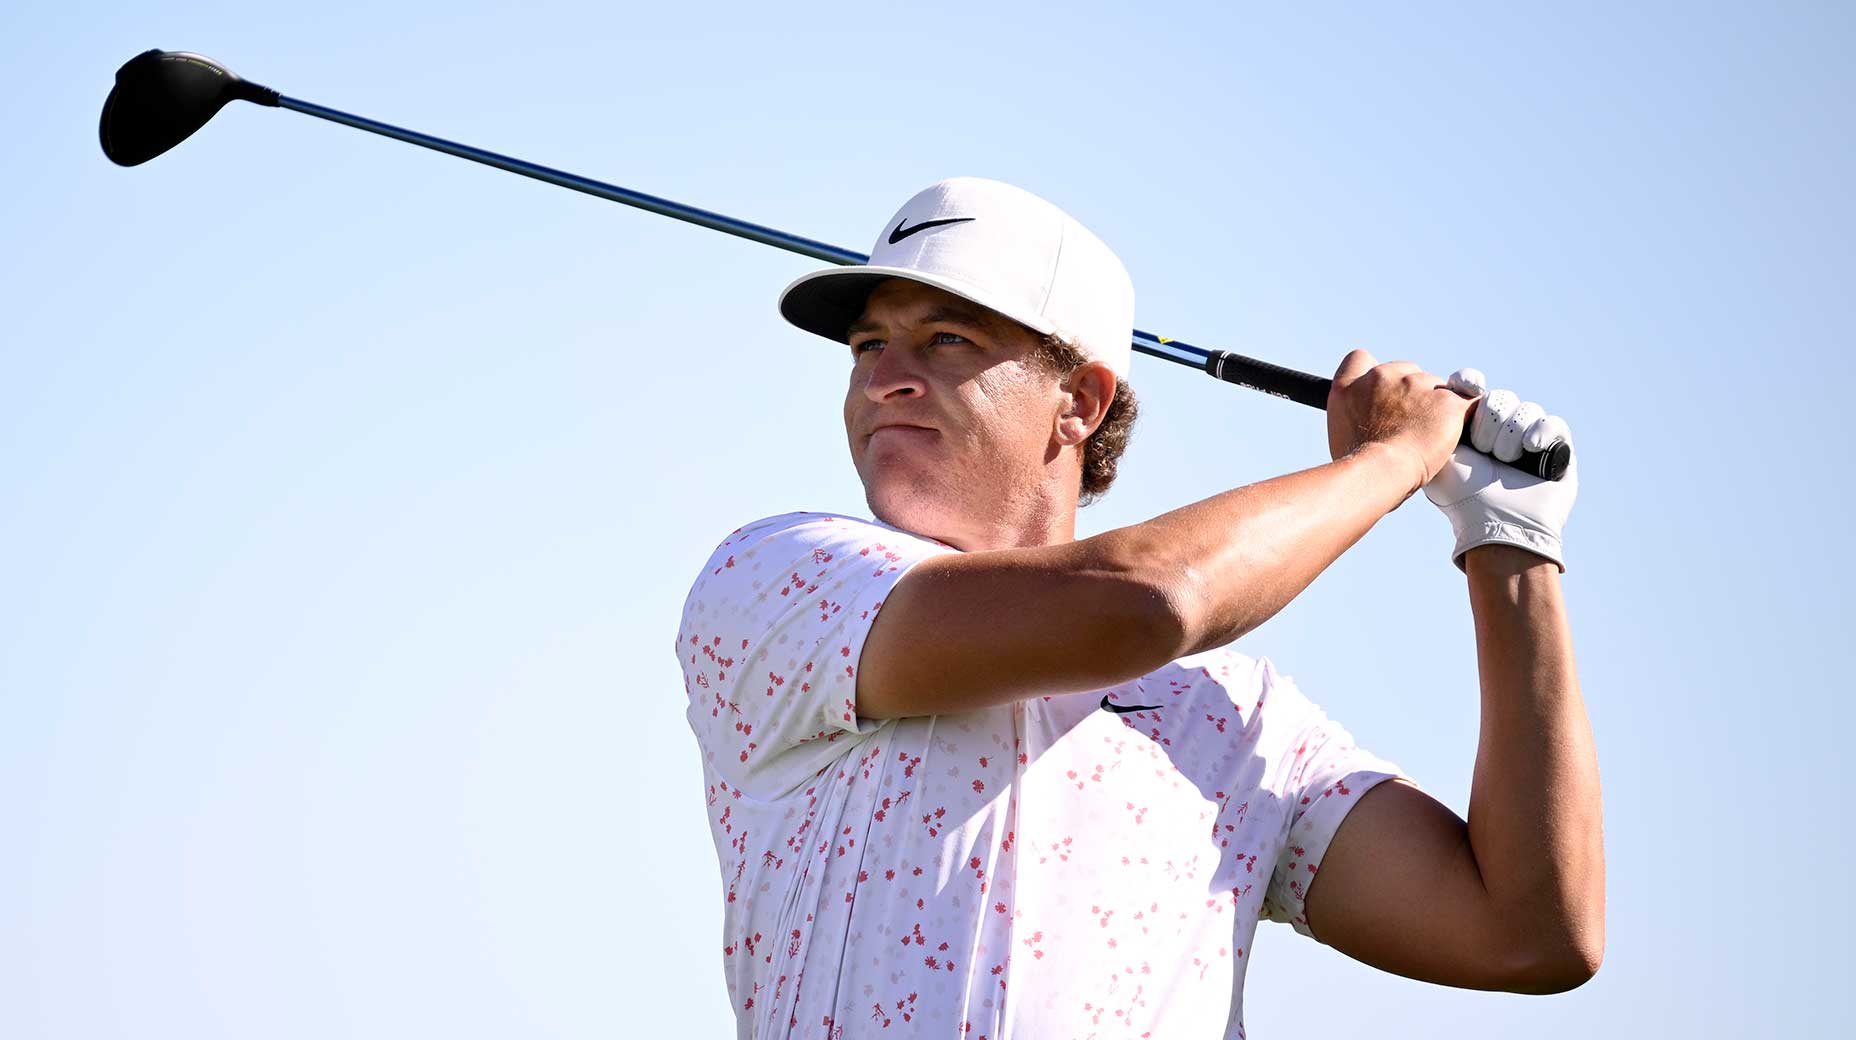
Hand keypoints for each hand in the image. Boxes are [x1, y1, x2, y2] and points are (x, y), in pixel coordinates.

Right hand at [1327, 349, 1476, 495]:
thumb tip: (1370, 420)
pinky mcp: (1447, 400)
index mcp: (1350, 385)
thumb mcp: (1338, 430)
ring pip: (1437, 387)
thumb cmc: (1359, 464)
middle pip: (1407, 372)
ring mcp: (1416, 385)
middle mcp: (1381, 377)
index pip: (1361, 359)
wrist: (1380, 471)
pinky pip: (1468, 400)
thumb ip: (1354, 412)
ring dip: (1436, 406)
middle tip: (1409, 427)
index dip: (1374, 376)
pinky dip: (1465, 415)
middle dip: (1412, 394)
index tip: (1382, 394)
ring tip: (1428, 438)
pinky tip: (1459, 432)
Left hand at [1422, 369, 1578, 570]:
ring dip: (1512, 434)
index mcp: (1469, 427)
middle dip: (1491, 421)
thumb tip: (1430, 391)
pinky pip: (1554, 423)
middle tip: (1485, 449)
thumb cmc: (1462, 496)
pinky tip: (1531, 447)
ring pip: (1526, 409)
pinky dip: (1542, 432)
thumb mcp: (1437, 457)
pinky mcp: (1558, 450)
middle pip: (1500, 398)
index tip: (1469, 386)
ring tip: (1506, 460)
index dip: (1469, 382)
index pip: (1471, 387)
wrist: (1496, 523)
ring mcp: (1529, 439)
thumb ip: (1429, 424)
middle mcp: (1499, 431)